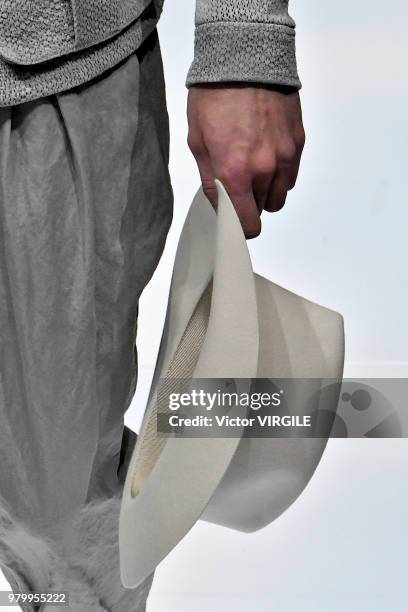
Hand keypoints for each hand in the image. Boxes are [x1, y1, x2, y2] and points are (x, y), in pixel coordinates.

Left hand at [187, 83, 304, 237]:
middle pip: (261, 210)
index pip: (247, 223)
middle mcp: (265, 169)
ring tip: (253, 170)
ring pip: (278, 196)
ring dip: (266, 192)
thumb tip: (219, 205)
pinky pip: (290, 176)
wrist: (245, 58)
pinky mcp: (297, 143)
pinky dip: (280, 176)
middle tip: (236, 184)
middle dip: (248, 204)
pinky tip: (267, 156)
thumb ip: (210, 180)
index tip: (233, 224)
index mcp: (236, 172)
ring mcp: (285, 156)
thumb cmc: (215, 95)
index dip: (239, 228)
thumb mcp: (198, 141)